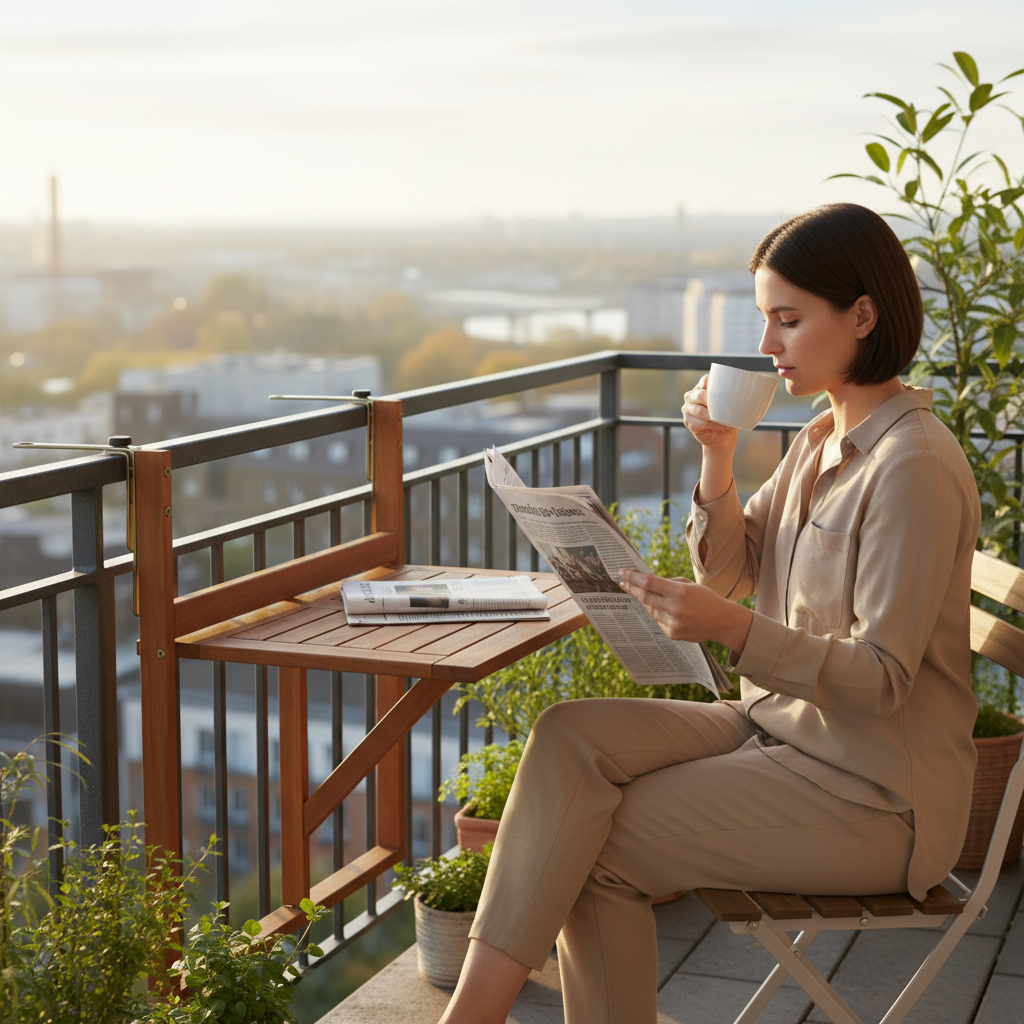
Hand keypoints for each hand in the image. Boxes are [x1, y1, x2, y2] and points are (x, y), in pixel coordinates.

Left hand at [617, 569, 751, 653]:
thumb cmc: (706, 599)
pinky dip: (657, 613)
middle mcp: (675, 609)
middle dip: (631, 588)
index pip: (648, 582)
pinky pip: (658, 620)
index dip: (633, 577)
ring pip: (650, 609)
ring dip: (645, 601)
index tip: (622, 572)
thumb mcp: (689, 585)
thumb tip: (645, 581)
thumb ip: (667, 583)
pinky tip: (662, 608)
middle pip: (644, 597)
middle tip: (622, 582)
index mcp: (680, 592)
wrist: (723, 622)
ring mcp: (673, 623)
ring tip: (643, 593)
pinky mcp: (673, 634)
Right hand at [682, 374, 738, 452]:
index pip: (705, 380)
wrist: (723, 438)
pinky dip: (713, 425)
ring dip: (715, 416)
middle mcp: (691, 396)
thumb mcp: (729, 404)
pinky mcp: (688, 422)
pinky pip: (700, 423)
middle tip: (728, 408)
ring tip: (727, 420)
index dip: (715, 384)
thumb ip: (730, 395)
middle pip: (700, 395)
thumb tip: (744, 390)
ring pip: (699, 410)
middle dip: (714, 401)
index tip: (729, 391)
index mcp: (701, 387)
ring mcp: (687, 409)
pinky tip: (722, 426)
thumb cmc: (726, 418)